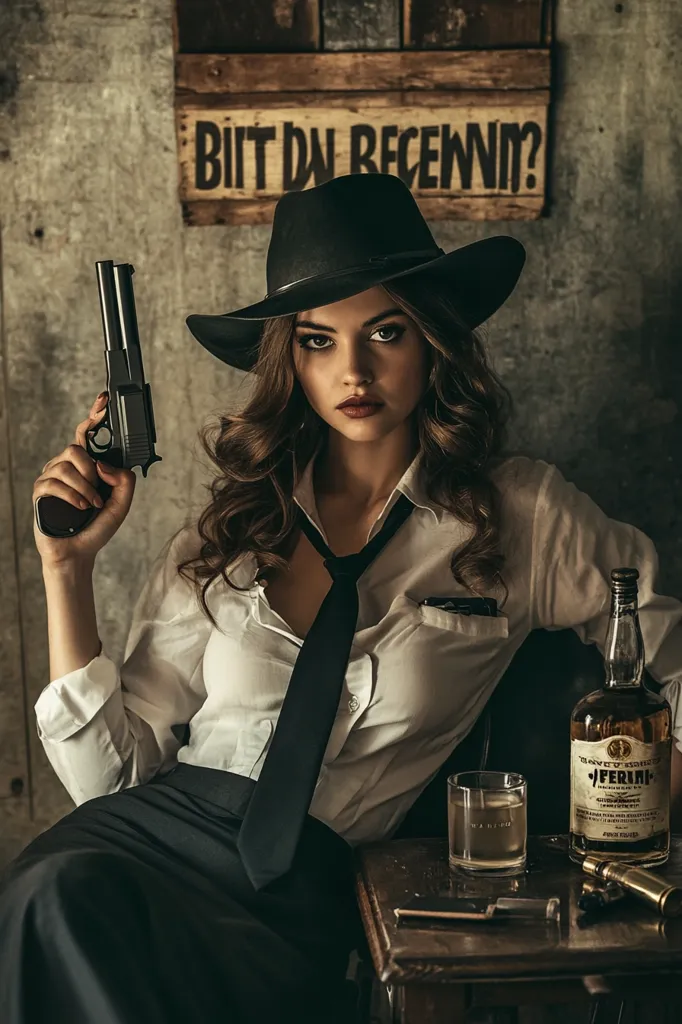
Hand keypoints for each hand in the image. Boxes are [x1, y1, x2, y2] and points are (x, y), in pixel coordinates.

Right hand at [33, 392, 136, 567]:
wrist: (78, 552)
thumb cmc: (97, 527)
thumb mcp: (121, 504)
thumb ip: (124, 481)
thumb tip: (103, 463)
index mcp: (86, 466)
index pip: (87, 434)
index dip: (94, 416)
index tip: (102, 401)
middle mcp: (67, 467)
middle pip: (76, 448)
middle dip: (90, 470)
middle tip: (97, 492)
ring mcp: (51, 478)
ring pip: (67, 465)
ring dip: (84, 488)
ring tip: (90, 505)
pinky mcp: (40, 492)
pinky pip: (54, 483)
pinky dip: (72, 496)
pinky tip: (80, 508)